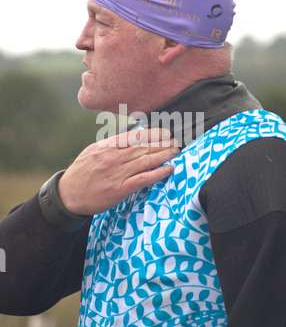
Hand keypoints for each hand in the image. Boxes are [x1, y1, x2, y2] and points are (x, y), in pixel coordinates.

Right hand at [58, 128, 178, 214]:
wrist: (68, 194)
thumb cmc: (82, 172)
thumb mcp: (93, 151)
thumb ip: (112, 144)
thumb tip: (131, 136)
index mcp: (107, 146)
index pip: (135, 136)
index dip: (153, 133)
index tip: (165, 132)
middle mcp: (114, 157)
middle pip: (143, 147)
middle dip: (162, 143)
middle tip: (176, 140)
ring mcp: (117, 173)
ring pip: (146, 160)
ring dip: (164, 155)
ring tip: (176, 151)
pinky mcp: (120, 189)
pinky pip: (143, 179)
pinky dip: (158, 173)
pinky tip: (168, 169)